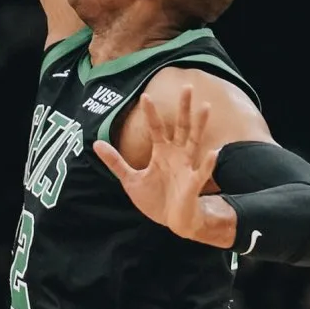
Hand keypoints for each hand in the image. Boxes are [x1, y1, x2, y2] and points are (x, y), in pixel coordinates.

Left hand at [95, 85, 233, 246]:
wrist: (172, 221)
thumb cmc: (154, 199)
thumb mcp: (129, 180)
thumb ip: (115, 162)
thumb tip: (96, 143)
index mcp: (161, 153)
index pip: (156, 128)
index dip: (151, 113)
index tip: (145, 96)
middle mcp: (176, 155)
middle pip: (181, 127)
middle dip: (183, 109)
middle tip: (187, 87)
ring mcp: (187, 167)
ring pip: (195, 141)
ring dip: (200, 125)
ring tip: (205, 107)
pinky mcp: (193, 184)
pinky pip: (202, 172)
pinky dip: (208, 163)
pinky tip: (213, 152)